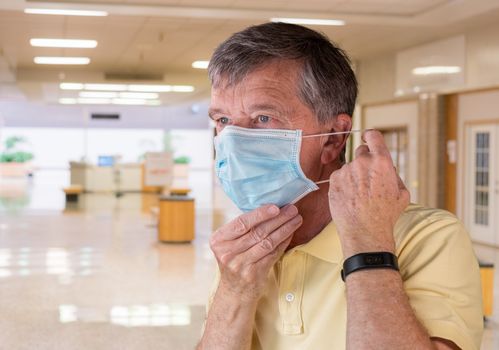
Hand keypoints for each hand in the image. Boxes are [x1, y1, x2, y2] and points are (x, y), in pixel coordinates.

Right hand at [210, 204, 302, 301]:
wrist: (234, 291)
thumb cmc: (235, 260)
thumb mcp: (229, 244)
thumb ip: (242, 229)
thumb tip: (269, 207)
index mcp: (219, 241)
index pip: (241, 223)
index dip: (259, 214)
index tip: (275, 207)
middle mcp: (227, 253)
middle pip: (257, 232)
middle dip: (278, 219)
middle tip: (292, 209)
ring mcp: (240, 265)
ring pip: (267, 242)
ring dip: (285, 229)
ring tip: (296, 219)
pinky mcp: (254, 274)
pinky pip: (273, 253)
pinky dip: (284, 242)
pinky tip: (291, 233)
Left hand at [328, 130, 409, 257]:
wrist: (364, 231)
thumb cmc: (385, 215)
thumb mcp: (401, 193)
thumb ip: (394, 174)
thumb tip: (387, 167)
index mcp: (382, 162)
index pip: (374, 136)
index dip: (370, 136)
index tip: (368, 138)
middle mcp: (362, 162)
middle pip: (361, 152)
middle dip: (365, 162)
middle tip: (368, 180)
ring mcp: (346, 170)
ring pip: (350, 167)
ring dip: (354, 175)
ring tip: (359, 195)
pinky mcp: (334, 180)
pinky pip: (340, 176)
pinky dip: (344, 184)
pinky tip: (350, 197)